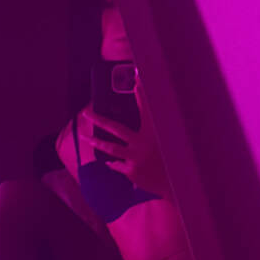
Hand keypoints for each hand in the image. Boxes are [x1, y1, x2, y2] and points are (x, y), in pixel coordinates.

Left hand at [80, 77, 171, 197]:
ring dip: (96, 142)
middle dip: (99, 119)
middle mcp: (143, 144)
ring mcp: (135, 158)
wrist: (174, 183)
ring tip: (85, 137)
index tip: (136, 76)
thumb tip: (140, 105)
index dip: (142, 92)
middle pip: (116, 128)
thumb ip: (152, 124)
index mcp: (154, 132)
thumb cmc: (168, 157)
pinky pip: (116, 164)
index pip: (146, 108)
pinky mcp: (131, 171)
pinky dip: (113, 161)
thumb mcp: (164, 137)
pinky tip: (110, 160)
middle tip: (85, 113)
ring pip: (111, 148)